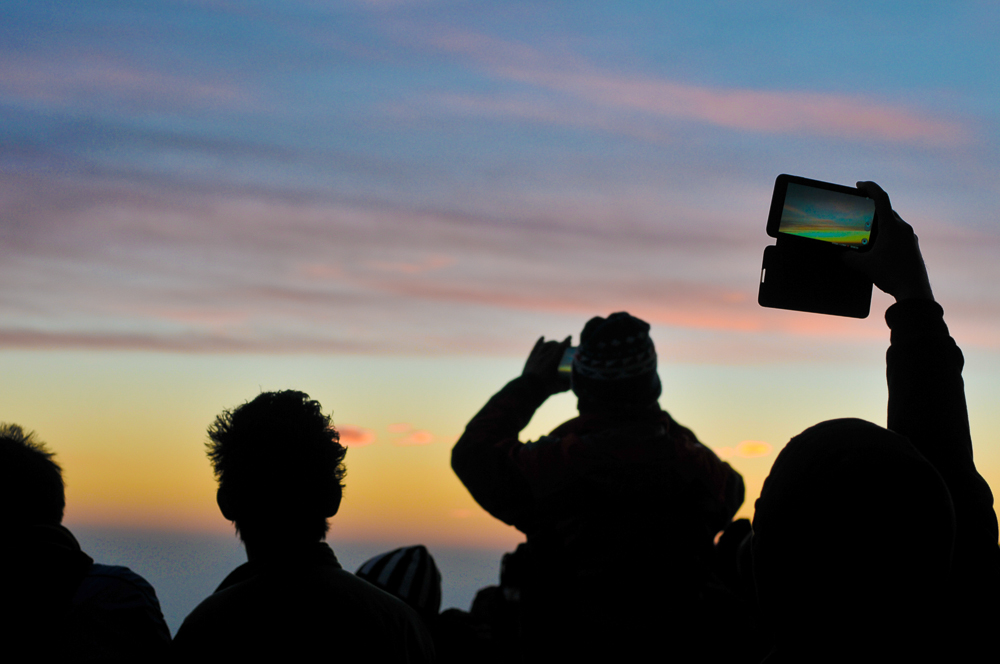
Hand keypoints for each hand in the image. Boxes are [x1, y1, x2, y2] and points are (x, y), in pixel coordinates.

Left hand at [521, 336, 571, 395]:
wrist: (528, 389)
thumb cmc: (544, 389)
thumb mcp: (558, 388)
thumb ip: (566, 386)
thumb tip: (573, 384)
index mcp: (552, 361)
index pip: (561, 347)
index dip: (566, 341)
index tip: (570, 337)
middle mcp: (544, 356)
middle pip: (553, 345)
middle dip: (560, 343)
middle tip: (566, 344)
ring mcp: (537, 356)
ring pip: (545, 345)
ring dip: (552, 342)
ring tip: (556, 343)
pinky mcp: (531, 358)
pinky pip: (536, 347)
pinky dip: (540, 342)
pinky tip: (543, 338)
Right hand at [844, 181, 933, 302]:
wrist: (914, 291)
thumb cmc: (891, 274)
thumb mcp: (864, 265)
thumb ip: (849, 256)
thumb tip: (841, 254)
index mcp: (891, 226)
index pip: (881, 198)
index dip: (869, 187)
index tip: (860, 185)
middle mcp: (903, 228)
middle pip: (887, 211)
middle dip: (872, 211)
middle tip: (859, 214)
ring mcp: (911, 237)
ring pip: (893, 224)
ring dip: (880, 225)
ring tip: (868, 235)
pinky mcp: (913, 247)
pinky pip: (899, 235)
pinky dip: (888, 236)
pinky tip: (880, 250)